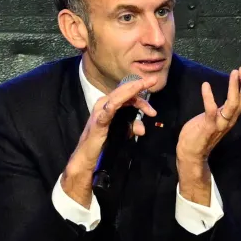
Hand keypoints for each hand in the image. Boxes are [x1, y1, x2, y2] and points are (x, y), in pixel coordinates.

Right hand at [59, 73, 161, 206]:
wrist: (87, 158)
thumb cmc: (103, 144)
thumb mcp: (122, 132)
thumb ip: (131, 126)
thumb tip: (142, 128)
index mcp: (109, 105)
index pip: (126, 94)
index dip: (139, 90)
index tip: (153, 86)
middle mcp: (103, 104)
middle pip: (123, 92)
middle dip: (138, 85)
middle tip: (153, 82)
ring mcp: (100, 112)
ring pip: (117, 97)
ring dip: (132, 93)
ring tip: (145, 95)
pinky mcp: (98, 122)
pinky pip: (108, 111)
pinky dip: (115, 105)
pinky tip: (123, 101)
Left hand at [174, 65, 240, 205]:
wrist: (191, 154)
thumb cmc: (200, 133)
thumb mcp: (213, 117)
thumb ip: (221, 108)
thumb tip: (225, 96)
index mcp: (229, 117)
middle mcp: (228, 120)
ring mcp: (219, 124)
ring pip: (233, 105)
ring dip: (234, 88)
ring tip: (234, 72)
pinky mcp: (208, 126)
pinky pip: (211, 111)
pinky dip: (209, 97)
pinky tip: (206, 85)